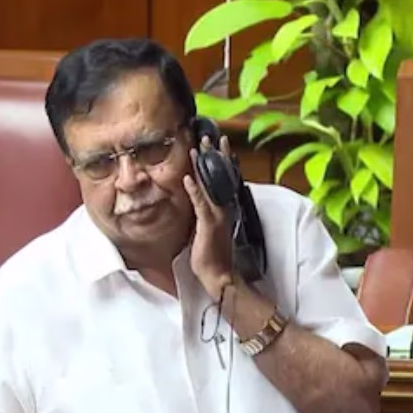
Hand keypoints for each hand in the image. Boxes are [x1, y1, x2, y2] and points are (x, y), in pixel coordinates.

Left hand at [183, 134, 236, 299]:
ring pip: (211, 184)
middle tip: (209, 137)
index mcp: (225, 209)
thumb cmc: (213, 256)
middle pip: (220, 176)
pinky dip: (194, 189)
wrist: (220, 275)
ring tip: (197, 148)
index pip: (224, 180)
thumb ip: (206, 215)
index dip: (223, 161)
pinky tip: (188, 176)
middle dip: (215, 156)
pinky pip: (200, 203)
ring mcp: (217, 215)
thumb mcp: (209, 230)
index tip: (220, 145)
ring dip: (204, 165)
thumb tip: (199, 205)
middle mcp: (224, 208)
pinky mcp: (208, 224)